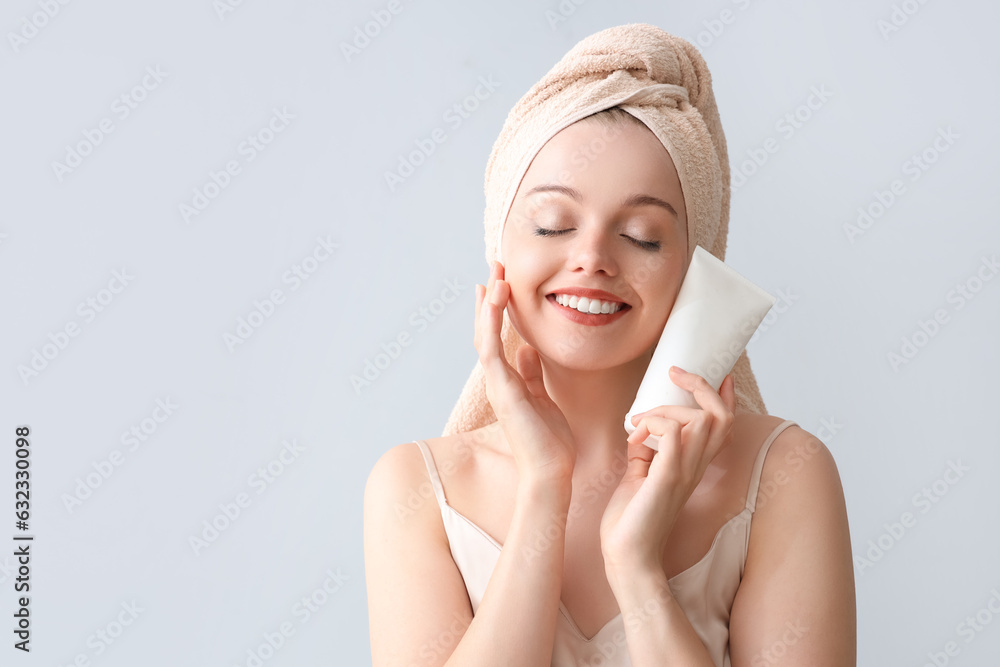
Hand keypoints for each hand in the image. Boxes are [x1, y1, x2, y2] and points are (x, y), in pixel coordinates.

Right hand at [474, 260, 576, 480]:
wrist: (550, 471)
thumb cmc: (550, 442)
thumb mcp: (543, 398)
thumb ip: (532, 374)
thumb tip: (528, 350)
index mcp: (508, 381)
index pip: (496, 338)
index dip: (494, 311)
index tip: (498, 285)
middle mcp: (497, 380)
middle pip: (485, 331)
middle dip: (489, 299)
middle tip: (494, 268)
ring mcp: (497, 384)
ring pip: (484, 335)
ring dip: (489, 303)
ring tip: (495, 275)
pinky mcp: (502, 388)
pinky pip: (491, 348)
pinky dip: (491, 321)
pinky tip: (495, 298)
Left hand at [600, 367, 735, 577]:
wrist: (627, 556)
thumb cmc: (630, 521)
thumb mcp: (639, 475)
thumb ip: (646, 451)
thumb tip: (641, 428)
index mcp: (693, 466)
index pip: (723, 425)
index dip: (723, 395)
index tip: (714, 373)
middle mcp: (696, 467)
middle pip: (722, 415)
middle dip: (700, 386)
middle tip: (672, 375)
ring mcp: (685, 472)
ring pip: (701, 419)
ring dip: (667, 407)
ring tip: (639, 422)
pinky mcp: (668, 477)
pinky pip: (673, 433)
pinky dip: (652, 423)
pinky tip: (634, 438)